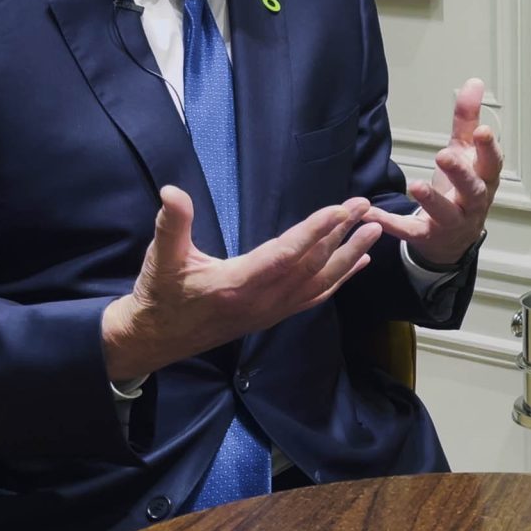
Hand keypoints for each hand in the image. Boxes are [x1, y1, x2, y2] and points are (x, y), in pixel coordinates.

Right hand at [101, 186, 380, 380]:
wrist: (157, 338)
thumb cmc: (160, 295)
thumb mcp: (161, 258)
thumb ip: (171, 224)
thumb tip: (171, 192)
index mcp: (238, 284)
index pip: (286, 254)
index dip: (315, 231)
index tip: (340, 210)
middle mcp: (262, 301)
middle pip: (311, 265)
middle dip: (341, 234)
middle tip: (364, 206)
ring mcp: (271, 311)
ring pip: (319, 282)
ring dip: (348, 255)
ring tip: (373, 230)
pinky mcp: (273, 315)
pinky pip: (314, 296)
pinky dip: (339, 279)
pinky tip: (357, 263)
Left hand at [363, 77, 502, 266]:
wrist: (456, 238)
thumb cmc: (463, 189)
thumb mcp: (465, 152)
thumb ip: (466, 119)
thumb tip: (474, 82)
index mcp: (483, 178)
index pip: (491, 163)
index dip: (489, 148)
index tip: (483, 130)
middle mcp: (472, 202)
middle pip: (472, 189)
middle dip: (460, 173)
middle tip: (444, 156)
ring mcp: (451, 221)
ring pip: (445, 213)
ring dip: (431, 200)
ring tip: (416, 185)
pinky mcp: (427, 236)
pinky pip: (410, 231)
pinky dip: (392, 224)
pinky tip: (372, 214)